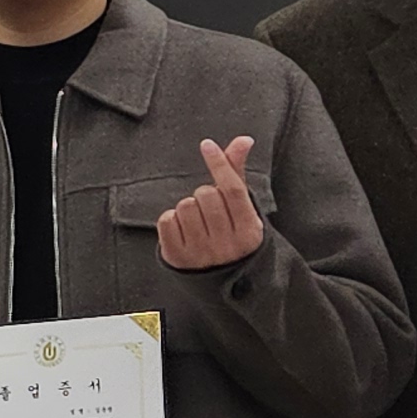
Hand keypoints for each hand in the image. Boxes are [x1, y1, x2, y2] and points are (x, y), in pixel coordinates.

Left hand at [155, 135, 267, 271]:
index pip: (232, 189)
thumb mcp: (241, 210)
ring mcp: (202, 254)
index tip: (207, 144)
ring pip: (184, 206)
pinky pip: (166, 220)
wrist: (218, 278)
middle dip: (204, 195)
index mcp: (250, 232)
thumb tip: (244, 139)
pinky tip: (183, 232)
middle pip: (206, 195)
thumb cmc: (231, 234)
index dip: (219, 164)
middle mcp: (228, 245)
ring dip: (187, 209)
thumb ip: (237, 173)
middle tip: (209, 211)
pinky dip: (171, 221)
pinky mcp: (178, 258)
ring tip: (197, 223)